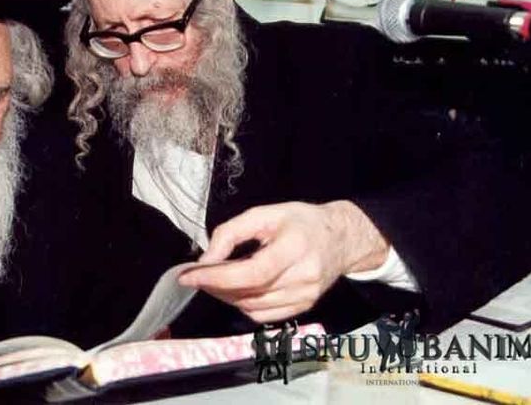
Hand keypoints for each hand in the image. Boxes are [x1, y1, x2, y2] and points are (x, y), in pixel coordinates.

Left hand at [178, 201, 388, 322]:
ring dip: (226, 297)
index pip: (252, 272)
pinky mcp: (304, 307)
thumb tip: (205, 260)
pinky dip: (243, 305)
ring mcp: (306, 296)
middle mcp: (304, 277)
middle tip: (196, 275)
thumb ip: (231, 233)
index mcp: (295, 247)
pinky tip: (235, 290)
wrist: (341, 238)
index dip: (217, 277)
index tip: (189, 275)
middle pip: (250, 292)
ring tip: (214, 280)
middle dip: (215, 286)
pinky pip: (264, 316)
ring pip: (253, 307)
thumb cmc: (301, 221)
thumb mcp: (264, 213)